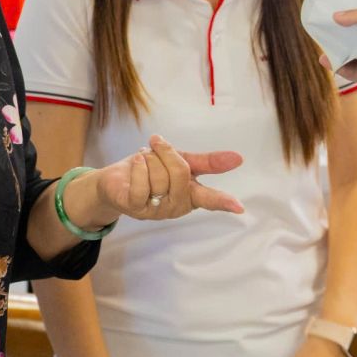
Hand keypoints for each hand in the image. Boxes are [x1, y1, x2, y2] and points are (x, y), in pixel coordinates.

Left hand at [92, 134, 243, 220]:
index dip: (224, 202)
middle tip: (156, 146)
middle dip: (166, 152)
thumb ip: (208, 162)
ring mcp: (157, 210)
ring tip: (143, 160)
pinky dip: (138, 167)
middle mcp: (177, 206)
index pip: (210, 199)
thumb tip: (238, 158)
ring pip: (159, 175)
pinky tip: (136, 163)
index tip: (239, 207)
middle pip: (181, 172)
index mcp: (191, 195)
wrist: (117, 179)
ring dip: (148, 158)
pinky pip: (142, 185)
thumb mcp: (181, 160)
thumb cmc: (151, 169)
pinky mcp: (137, 208)